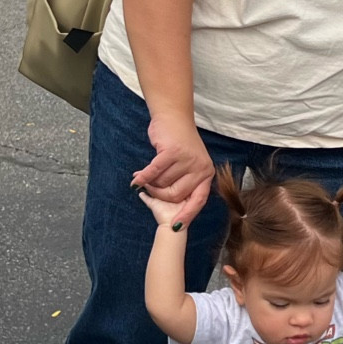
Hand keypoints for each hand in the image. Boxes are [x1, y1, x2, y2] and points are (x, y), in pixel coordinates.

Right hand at [131, 110, 213, 227]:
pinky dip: (143, 177)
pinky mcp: (172, 152)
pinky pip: (154, 171)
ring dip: (151, 181)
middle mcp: (200, 168)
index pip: (198, 201)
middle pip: (175, 195)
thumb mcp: (191, 164)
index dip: (187, 215)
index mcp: (206, 174)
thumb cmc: (180, 143)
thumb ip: (185, 182)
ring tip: (145, 175)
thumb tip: (172, 206)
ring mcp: (187, 160)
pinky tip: (136, 179)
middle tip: (149, 190)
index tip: (175, 226)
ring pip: (163, 182)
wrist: (174, 117)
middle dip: (159, 194)